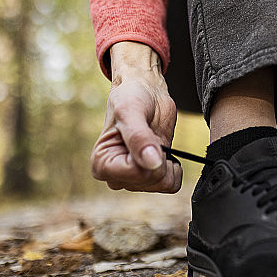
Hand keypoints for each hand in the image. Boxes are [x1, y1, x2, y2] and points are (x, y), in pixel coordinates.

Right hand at [90, 42, 181, 192]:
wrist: (146, 92)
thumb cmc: (131, 97)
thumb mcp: (131, 111)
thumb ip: (139, 138)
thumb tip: (152, 164)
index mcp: (102, 165)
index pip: (136, 174)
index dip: (150, 156)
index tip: (145, 136)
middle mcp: (116, 176)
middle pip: (151, 181)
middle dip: (159, 157)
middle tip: (150, 135)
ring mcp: (134, 178)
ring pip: (162, 184)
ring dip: (167, 162)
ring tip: (155, 141)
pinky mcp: (151, 175)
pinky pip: (171, 184)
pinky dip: (174, 168)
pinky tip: (165, 151)